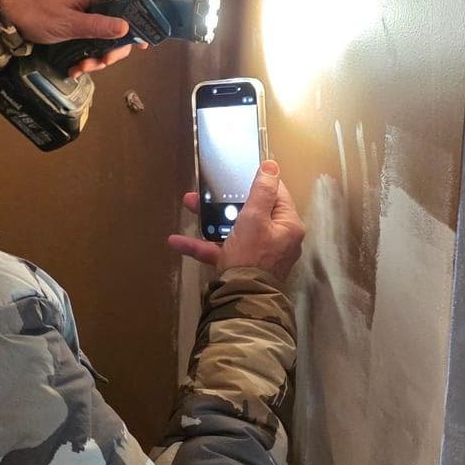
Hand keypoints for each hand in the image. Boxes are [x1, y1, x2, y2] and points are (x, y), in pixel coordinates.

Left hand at [0, 0, 147, 75]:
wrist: (6, 14)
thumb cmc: (36, 15)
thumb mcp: (67, 23)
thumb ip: (97, 26)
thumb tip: (127, 27)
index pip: (126, 6)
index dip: (134, 27)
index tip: (137, 47)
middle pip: (116, 25)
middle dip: (109, 50)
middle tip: (98, 65)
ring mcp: (83, 8)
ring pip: (102, 35)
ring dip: (95, 56)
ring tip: (81, 68)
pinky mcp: (74, 19)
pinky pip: (89, 37)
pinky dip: (85, 53)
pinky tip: (74, 67)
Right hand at [167, 162, 304, 286]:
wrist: (240, 299)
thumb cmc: (251, 254)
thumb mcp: (255, 217)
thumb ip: (262, 190)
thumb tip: (272, 166)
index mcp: (287, 225)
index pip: (277, 194)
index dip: (258, 182)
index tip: (239, 173)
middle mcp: (276, 238)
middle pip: (251, 211)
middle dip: (225, 200)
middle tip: (207, 189)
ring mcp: (257, 253)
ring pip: (233, 229)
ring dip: (210, 219)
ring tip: (188, 205)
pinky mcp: (240, 266)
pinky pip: (222, 250)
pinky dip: (202, 244)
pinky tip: (177, 241)